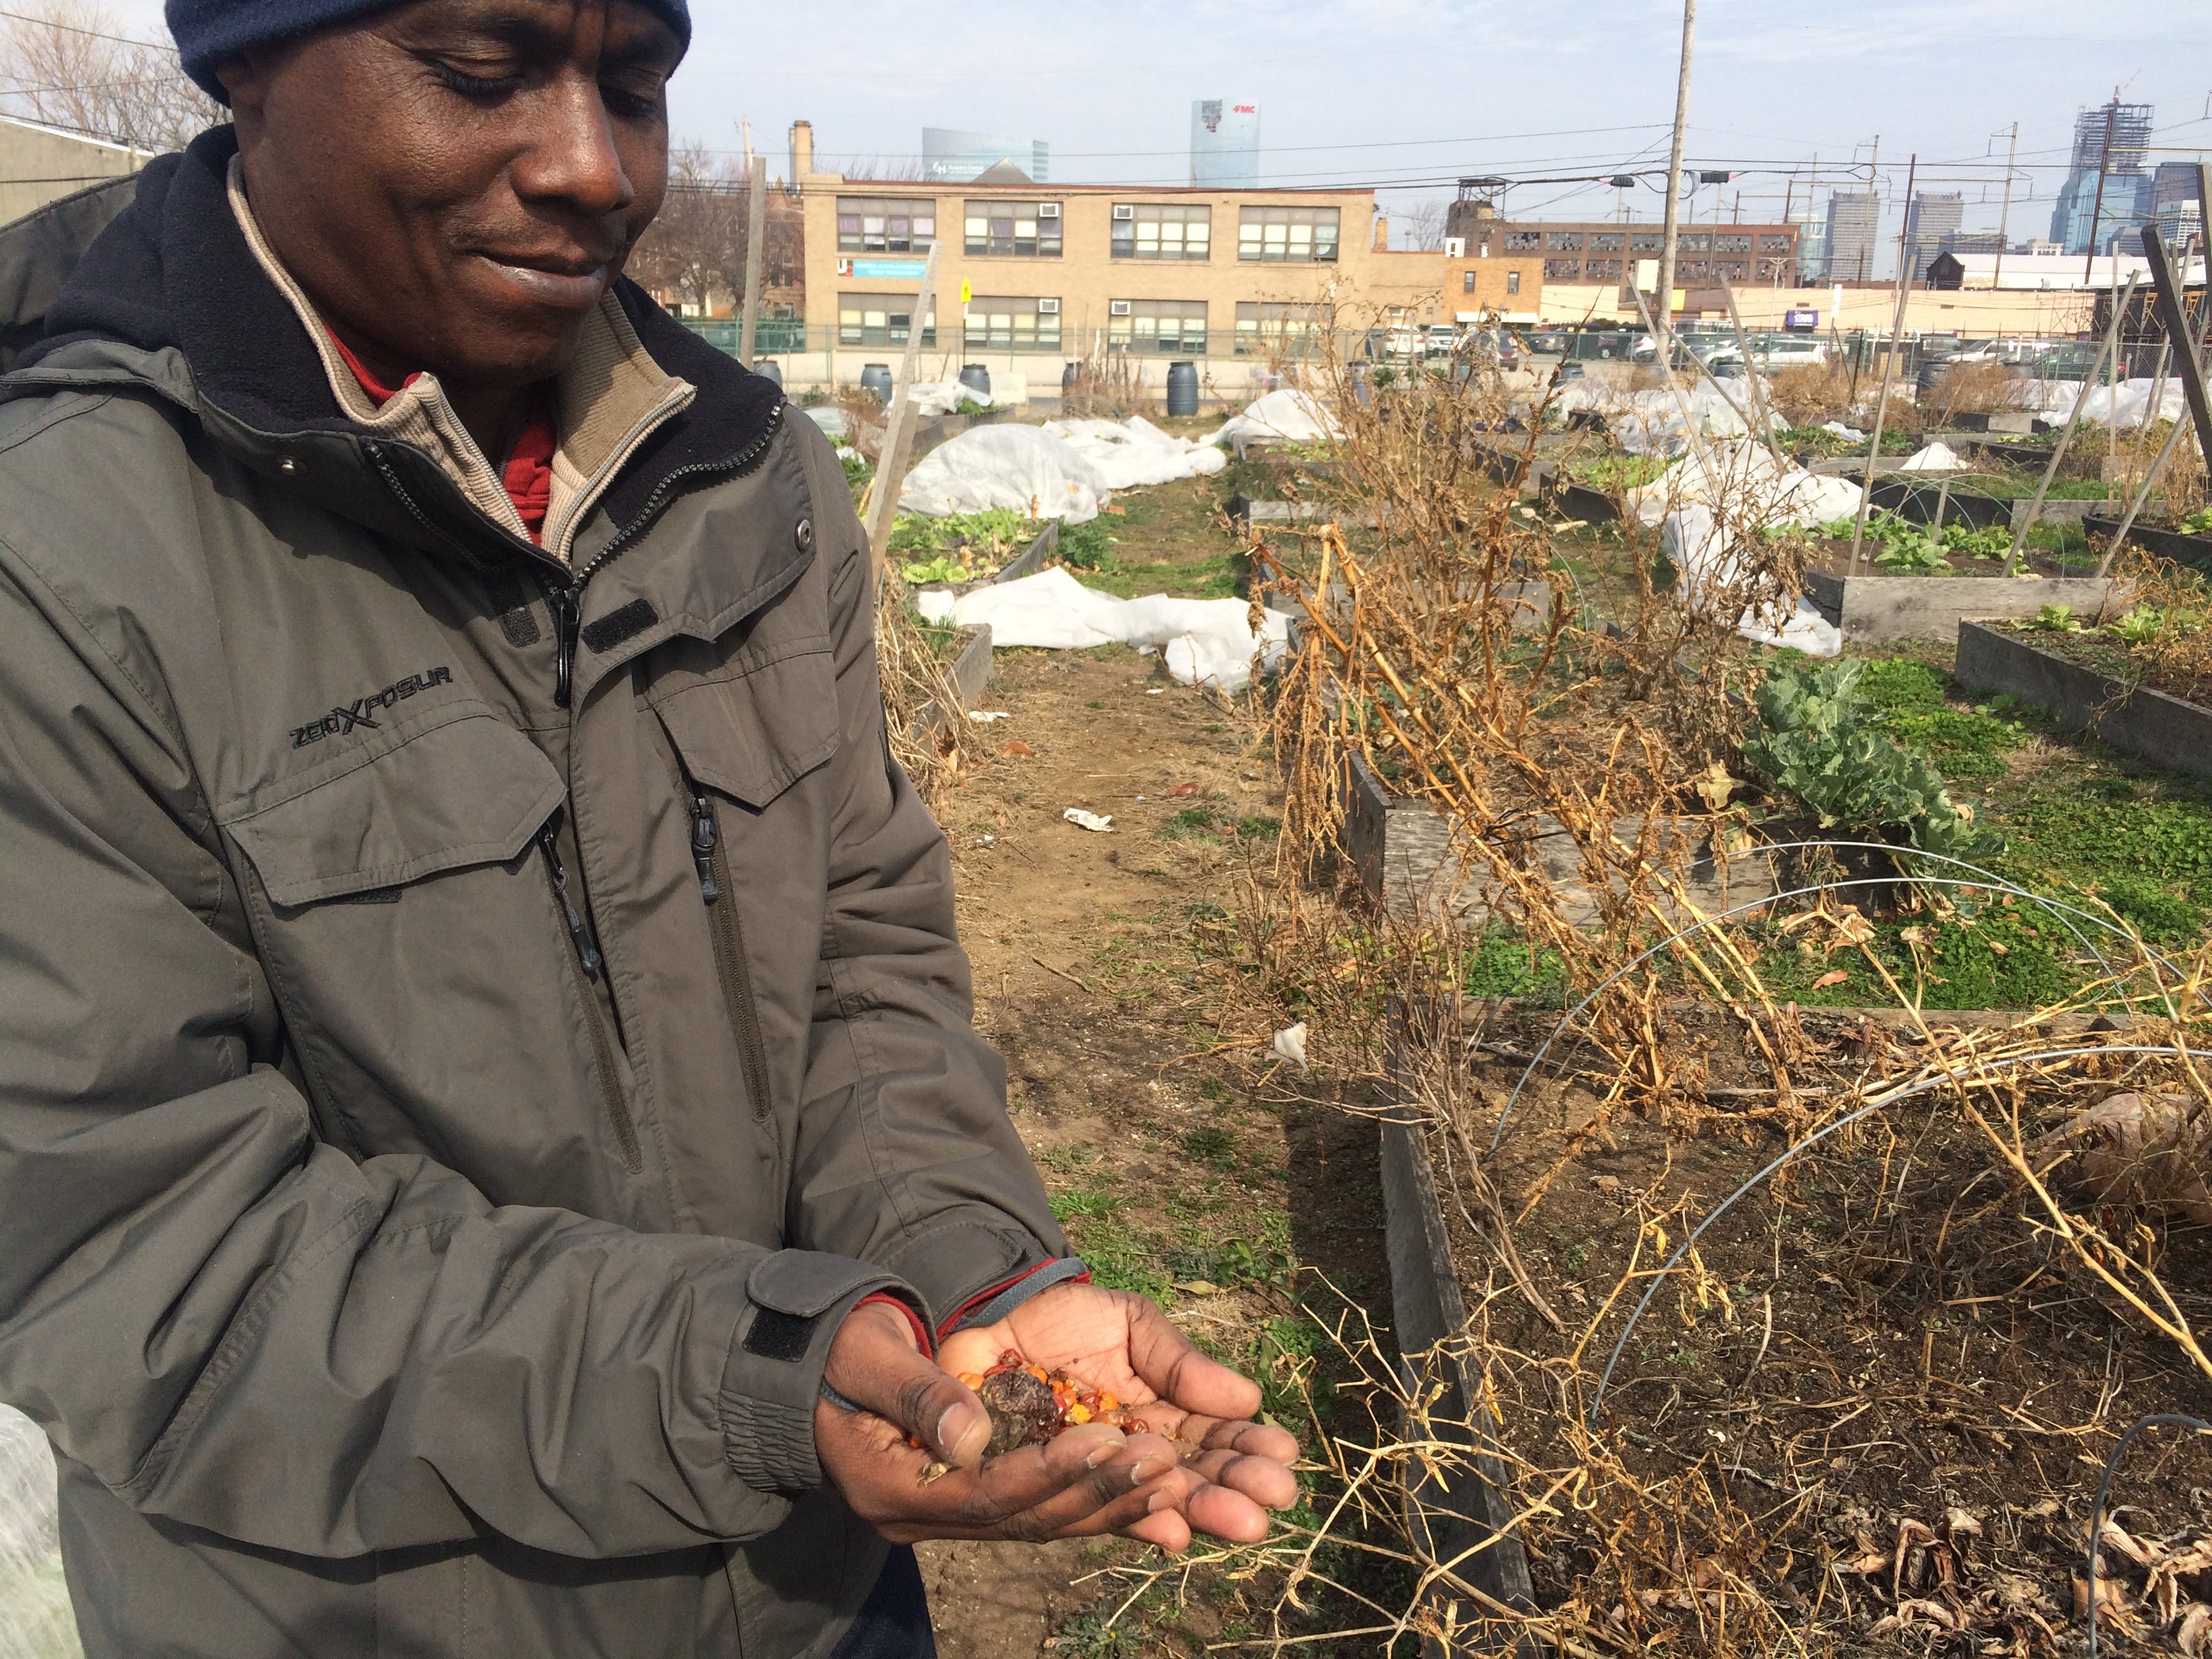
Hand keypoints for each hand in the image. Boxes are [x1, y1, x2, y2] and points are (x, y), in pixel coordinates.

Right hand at [814, 1298, 1185, 1544]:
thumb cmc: (838, 1346)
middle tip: (1165, 1463)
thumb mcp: (864, 1353)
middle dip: (1097, 1491)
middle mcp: (925, 1516)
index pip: (982, 1493)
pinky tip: (1150, 1485)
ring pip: (1043, 1519)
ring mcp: (952, 1513)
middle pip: (1023, 1517)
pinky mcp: (978, 1496)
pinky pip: (1045, 1505)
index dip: (1048, 1471)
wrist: (822, 1362)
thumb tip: (968, 1436)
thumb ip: (915, 1391)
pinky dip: (1096, 1495)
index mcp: (889, 1488)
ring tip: (1175, 1476)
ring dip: (1111, 1501)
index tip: (1107, 1442)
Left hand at [938, 1281, 1300, 1551]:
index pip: (1213, 1439)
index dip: (1249, 1450)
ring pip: (1154, 1498)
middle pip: (1192, 1478)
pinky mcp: (1047, 1484)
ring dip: (1200, 1509)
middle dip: (1235, 1489)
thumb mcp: (1134, 1325)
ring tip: (1240, 1517)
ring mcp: (1094, 1472)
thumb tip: (1247, 1398)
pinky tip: (1174, 1531)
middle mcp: (1134, 1454)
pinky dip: (1133, 1518)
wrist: (989, 1311)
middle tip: (1274, 1498)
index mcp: (1163, 1415)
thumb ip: (1180, 1362)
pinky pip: (1092, 1509)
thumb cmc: (1068, 1318)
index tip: (1285, 1457)